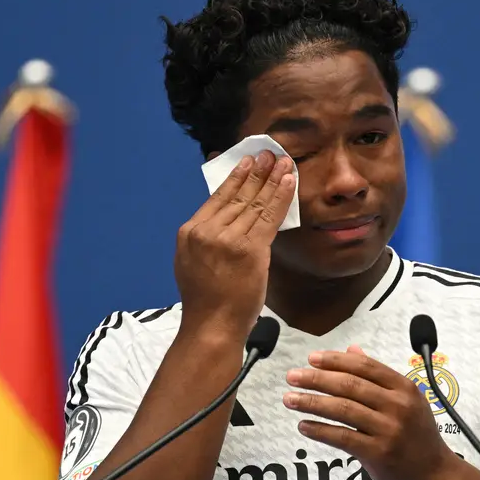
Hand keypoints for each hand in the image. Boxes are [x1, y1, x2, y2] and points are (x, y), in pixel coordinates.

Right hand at [174, 151, 295, 338]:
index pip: (217, 198)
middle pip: (237, 195)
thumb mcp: (194, 263)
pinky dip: (281, 196)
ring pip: (254, 203)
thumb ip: (208, 239)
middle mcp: (206, 231)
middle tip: (268, 152)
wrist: (211, 326)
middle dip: (255, 172)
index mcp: (190, 232)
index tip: (246, 161)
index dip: (234, 177)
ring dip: (272, 179)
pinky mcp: (250, 249)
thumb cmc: (208, 301)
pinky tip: (289, 181)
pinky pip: (269, 216)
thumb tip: (228, 218)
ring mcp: (228, 239)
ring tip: (282, 161)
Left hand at [283, 346, 459, 479]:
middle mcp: (398, 406)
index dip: (335, 360)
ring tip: (290, 399)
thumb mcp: (408, 400)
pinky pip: (342, 437)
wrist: (436, 474)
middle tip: (293, 376)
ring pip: (342, 409)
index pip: (365, 367)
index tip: (312, 358)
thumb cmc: (419, 437)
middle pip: (350, 385)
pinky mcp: (379, 453)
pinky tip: (304, 425)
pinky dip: (320, 430)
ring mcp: (388, 429)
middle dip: (316, 378)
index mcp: (405, 388)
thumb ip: (379, 377)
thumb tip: (352, 352)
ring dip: (312, 402)